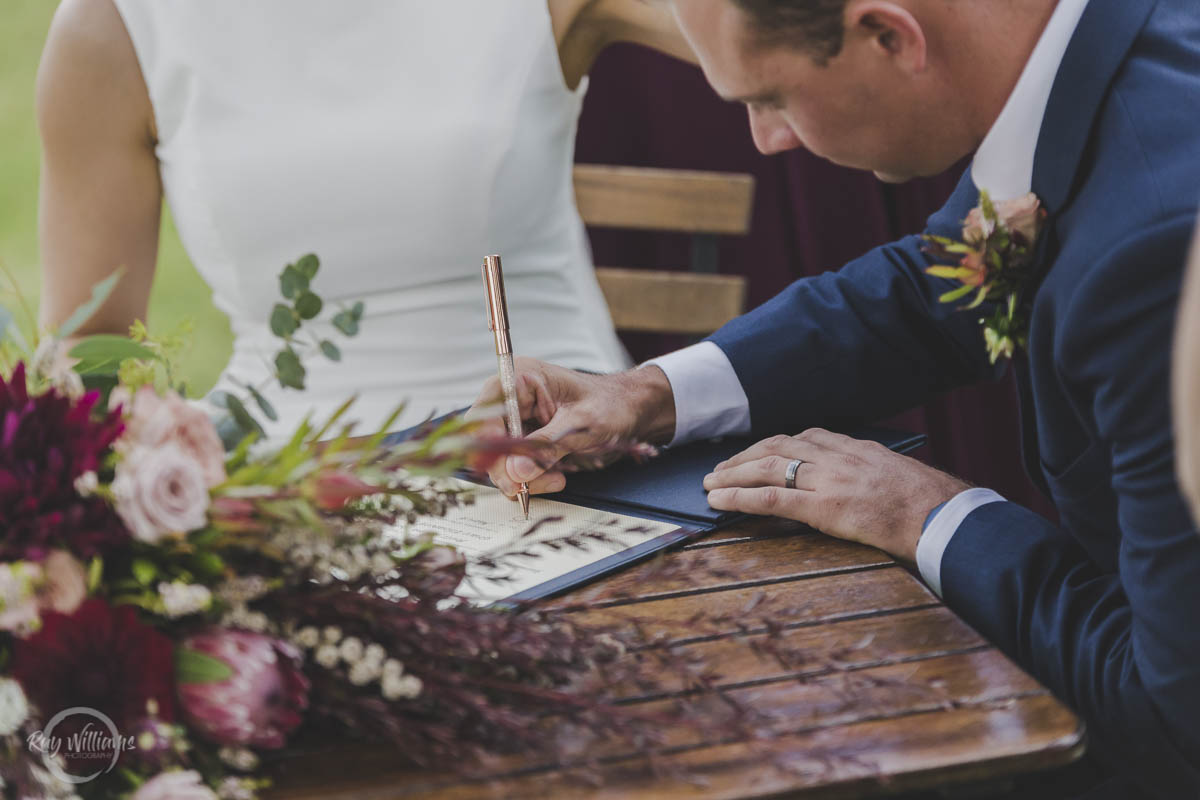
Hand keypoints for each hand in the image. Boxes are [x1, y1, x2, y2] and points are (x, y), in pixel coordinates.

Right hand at [466, 358, 675, 497]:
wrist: (631, 411)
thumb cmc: (611, 405)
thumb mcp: (583, 424)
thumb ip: (547, 445)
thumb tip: (516, 471)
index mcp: (520, 378)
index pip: (483, 411)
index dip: (487, 441)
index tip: (505, 463)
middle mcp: (511, 399)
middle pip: (485, 442)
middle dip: (508, 467)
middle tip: (532, 482)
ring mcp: (515, 422)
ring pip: (498, 460)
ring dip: (522, 478)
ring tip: (556, 478)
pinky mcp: (523, 441)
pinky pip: (513, 467)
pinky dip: (530, 479)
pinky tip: (556, 477)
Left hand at [702, 428, 969, 563]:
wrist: (943, 517)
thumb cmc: (926, 504)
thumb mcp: (892, 473)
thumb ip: (864, 471)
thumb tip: (846, 484)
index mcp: (855, 447)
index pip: (804, 438)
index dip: (772, 445)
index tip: (755, 452)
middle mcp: (837, 456)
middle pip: (778, 447)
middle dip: (744, 457)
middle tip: (720, 469)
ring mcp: (829, 479)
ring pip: (768, 468)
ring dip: (733, 475)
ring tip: (711, 485)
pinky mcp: (824, 507)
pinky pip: (772, 498)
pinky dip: (740, 498)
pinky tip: (720, 502)